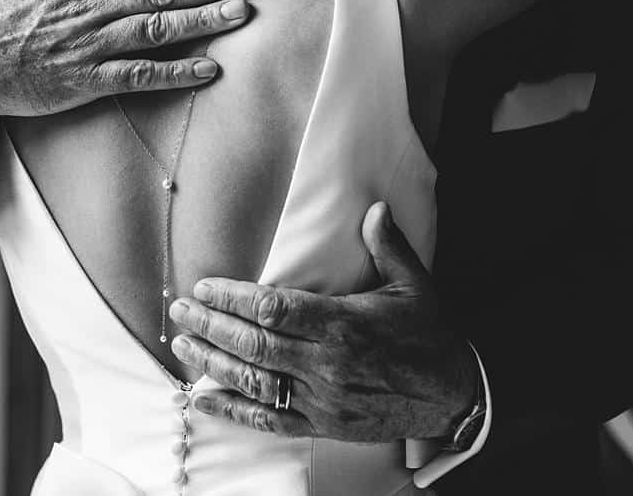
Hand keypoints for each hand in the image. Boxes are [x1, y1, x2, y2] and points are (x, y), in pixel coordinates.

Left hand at [168, 201, 477, 442]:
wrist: (454, 397)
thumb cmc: (431, 337)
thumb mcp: (415, 285)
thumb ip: (388, 245)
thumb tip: (373, 207)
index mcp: (344, 325)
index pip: (274, 309)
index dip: (233, 298)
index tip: (205, 287)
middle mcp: (327, 364)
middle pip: (254, 343)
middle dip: (211, 325)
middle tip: (178, 311)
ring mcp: (322, 398)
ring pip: (254, 381)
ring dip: (213, 362)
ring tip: (182, 344)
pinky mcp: (322, 424)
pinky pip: (269, 420)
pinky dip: (232, 410)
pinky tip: (203, 397)